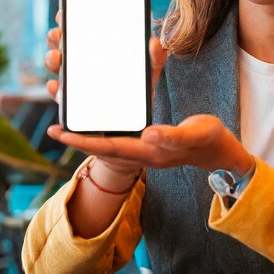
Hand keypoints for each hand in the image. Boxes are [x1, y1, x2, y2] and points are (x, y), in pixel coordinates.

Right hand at [44, 11, 167, 102]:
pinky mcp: (73, 103)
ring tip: (57, 58)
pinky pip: (59, 95)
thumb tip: (155, 42)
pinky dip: (54, 89)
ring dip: (51, 59)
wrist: (137, 115)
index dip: (67, 19)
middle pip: (60, 44)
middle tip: (60, 34)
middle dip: (55, 36)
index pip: (77, 29)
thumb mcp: (150, 69)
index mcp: (96, 47)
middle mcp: (81, 61)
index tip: (64, 13)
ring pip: (56, 66)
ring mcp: (75, 80)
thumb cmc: (140, 85)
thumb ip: (155, 57)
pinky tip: (56, 85)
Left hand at [47, 114, 253, 174]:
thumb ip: (172, 135)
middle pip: (101, 148)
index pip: (109, 148)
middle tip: (53, 128)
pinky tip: (97, 121)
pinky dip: (103, 129)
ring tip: (66, 121)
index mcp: (150, 151)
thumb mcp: (195, 133)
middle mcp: (142, 153)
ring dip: (87, 134)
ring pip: (108, 143)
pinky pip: (118, 137)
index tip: (60, 133)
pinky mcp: (147, 143)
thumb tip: (148, 133)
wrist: (220, 152)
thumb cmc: (210, 140)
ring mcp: (144, 149)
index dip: (83, 142)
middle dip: (77, 138)